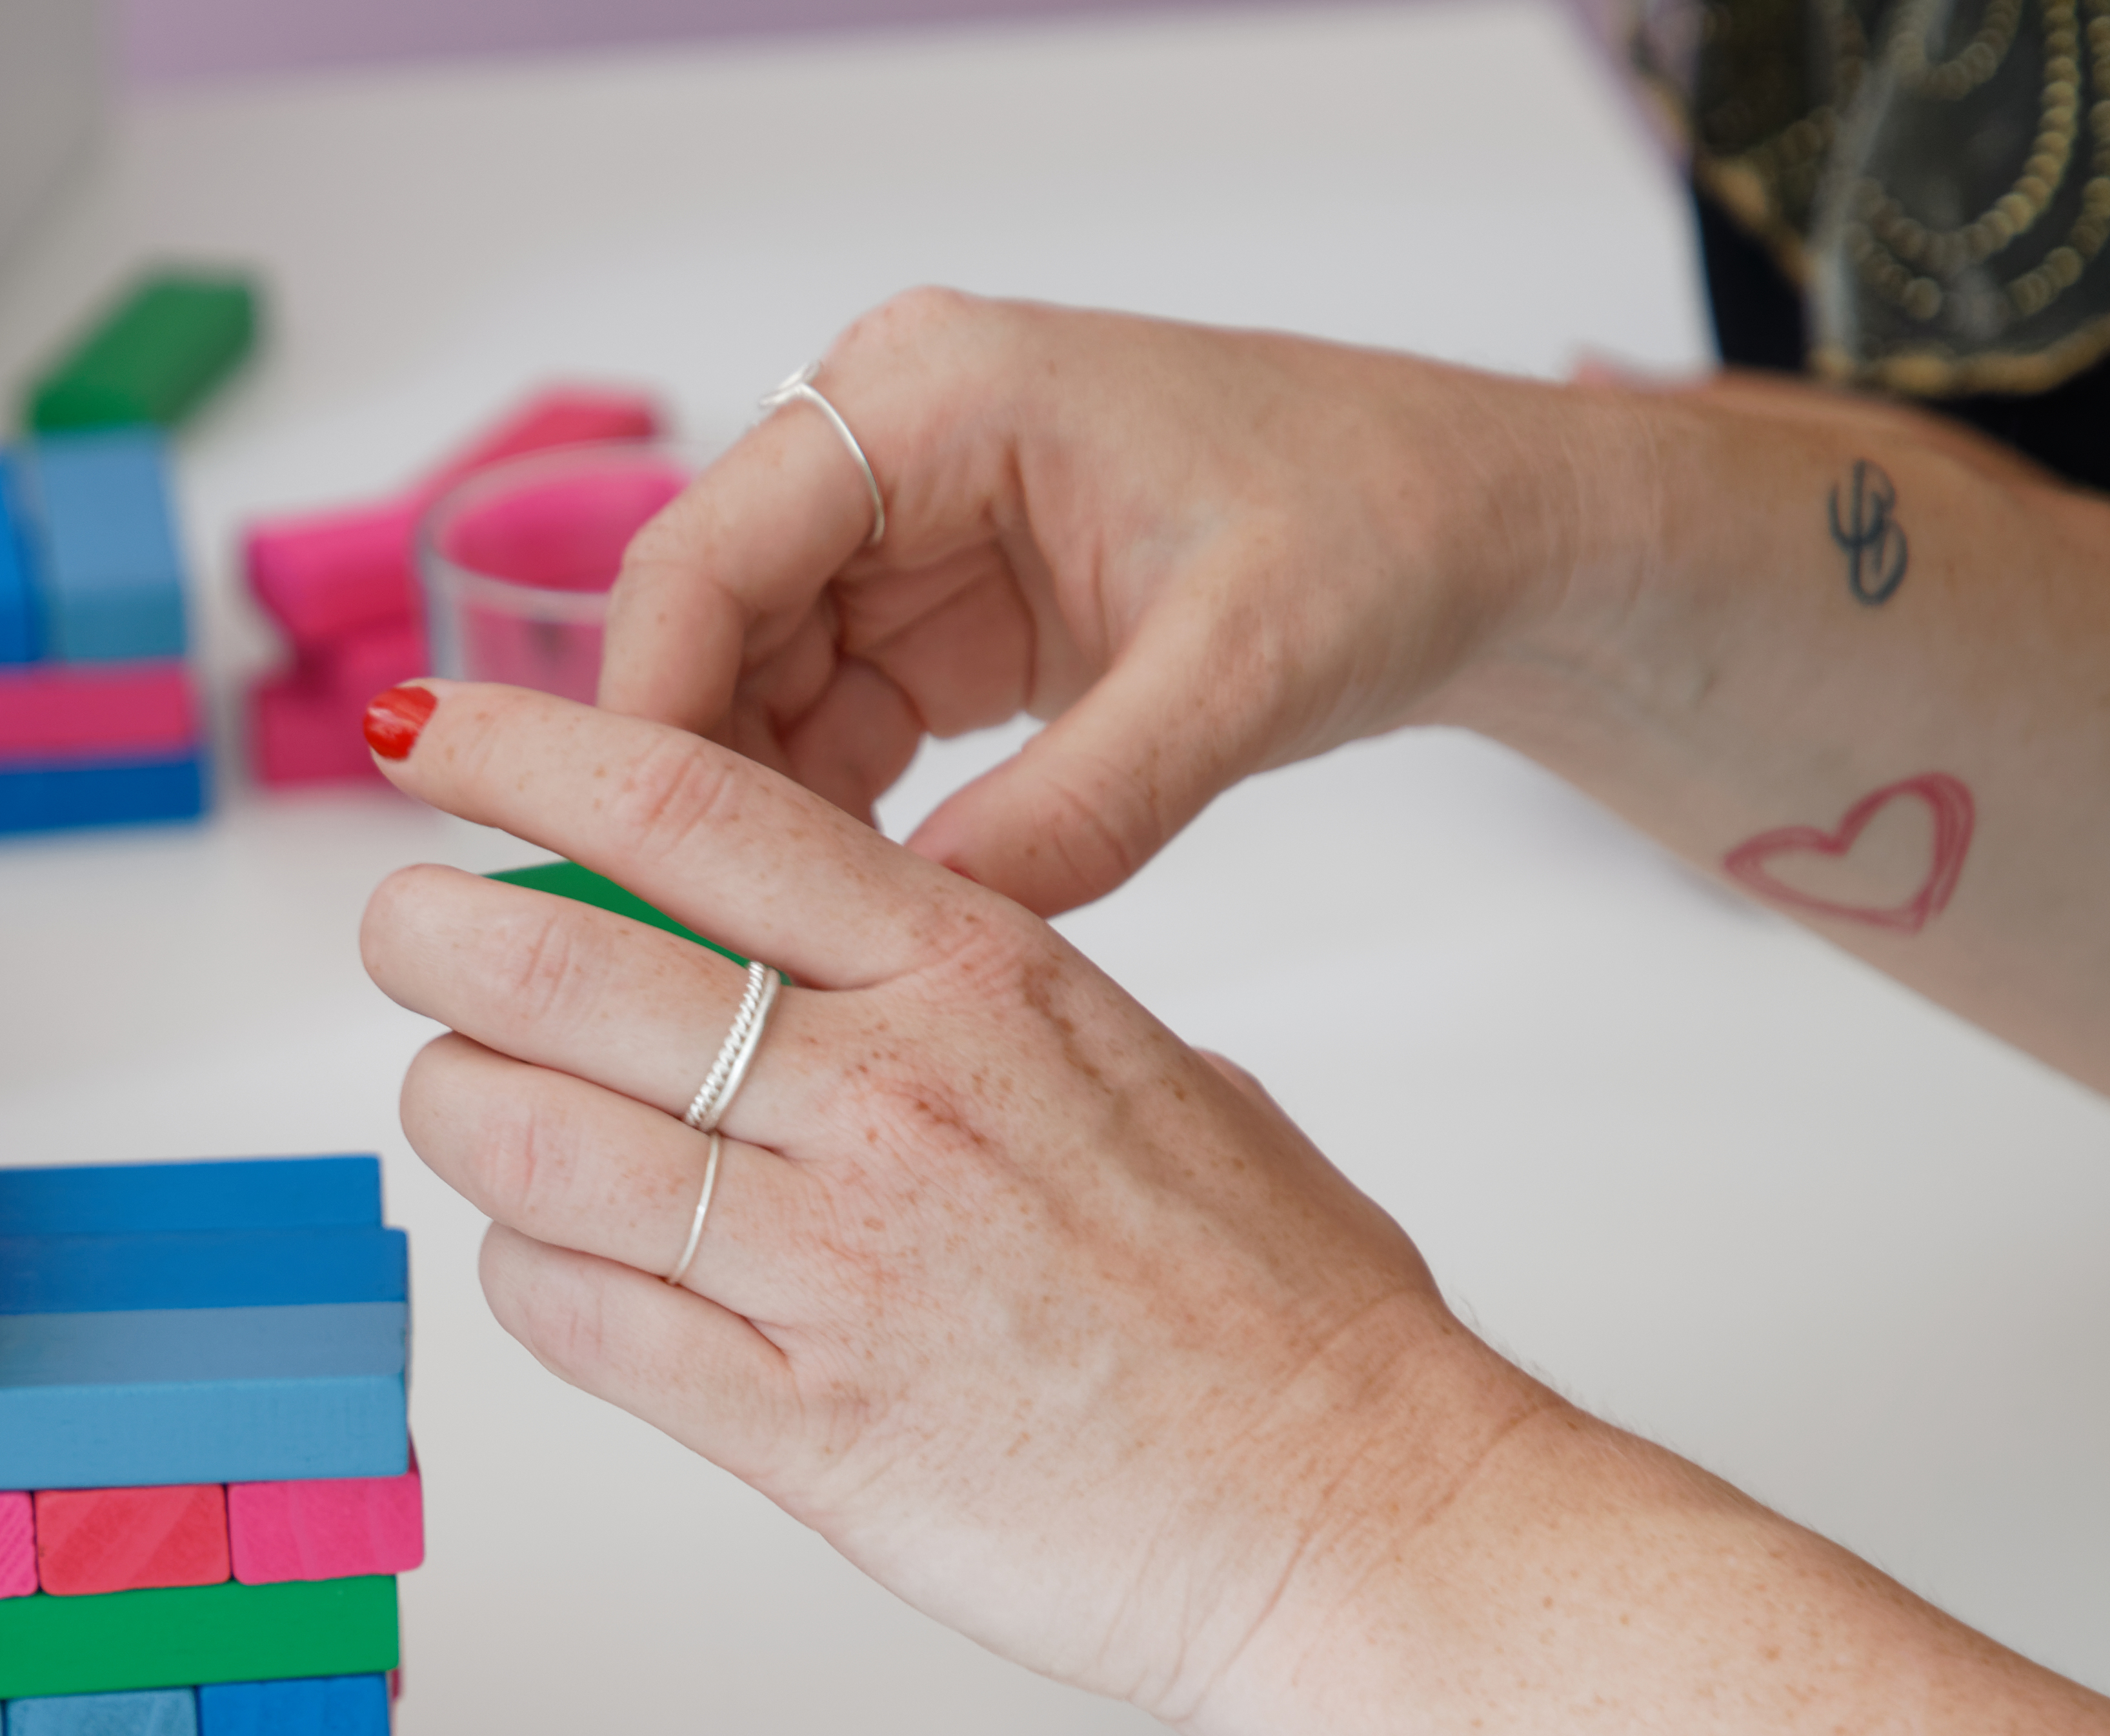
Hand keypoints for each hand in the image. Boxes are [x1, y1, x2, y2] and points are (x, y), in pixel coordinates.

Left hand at [361, 682, 1547, 1724]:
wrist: (1353, 1510)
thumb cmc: (1276, 1303)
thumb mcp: (1139, 1071)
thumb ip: (982, 1007)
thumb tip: (864, 978)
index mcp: (973, 976)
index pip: (689, 813)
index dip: (519, 756)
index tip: (424, 737)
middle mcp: (888, 1100)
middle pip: (558, 967)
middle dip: (434, 938)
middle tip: (407, 941)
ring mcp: (834, 1269)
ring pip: (531, 1144)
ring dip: (459, 1109)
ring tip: (466, 1103)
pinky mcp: (803, 1431)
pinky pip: (580, 1318)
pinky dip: (528, 1273)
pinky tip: (551, 1257)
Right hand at [597, 289, 1588, 913]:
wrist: (1473, 528)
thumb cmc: (1377, 536)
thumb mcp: (1241, 673)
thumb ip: (1084, 802)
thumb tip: (926, 929)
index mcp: (930, 394)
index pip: (703, 560)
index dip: (648, 720)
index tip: (636, 878)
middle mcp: (880, 444)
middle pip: (701, 632)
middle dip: (692, 794)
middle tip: (694, 959)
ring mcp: (897, 534)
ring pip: (746, 696)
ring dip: (752, 827)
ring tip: (768, 968)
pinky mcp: (929, 620)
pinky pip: (821, 733)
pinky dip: (820, 829)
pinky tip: (836, 930)